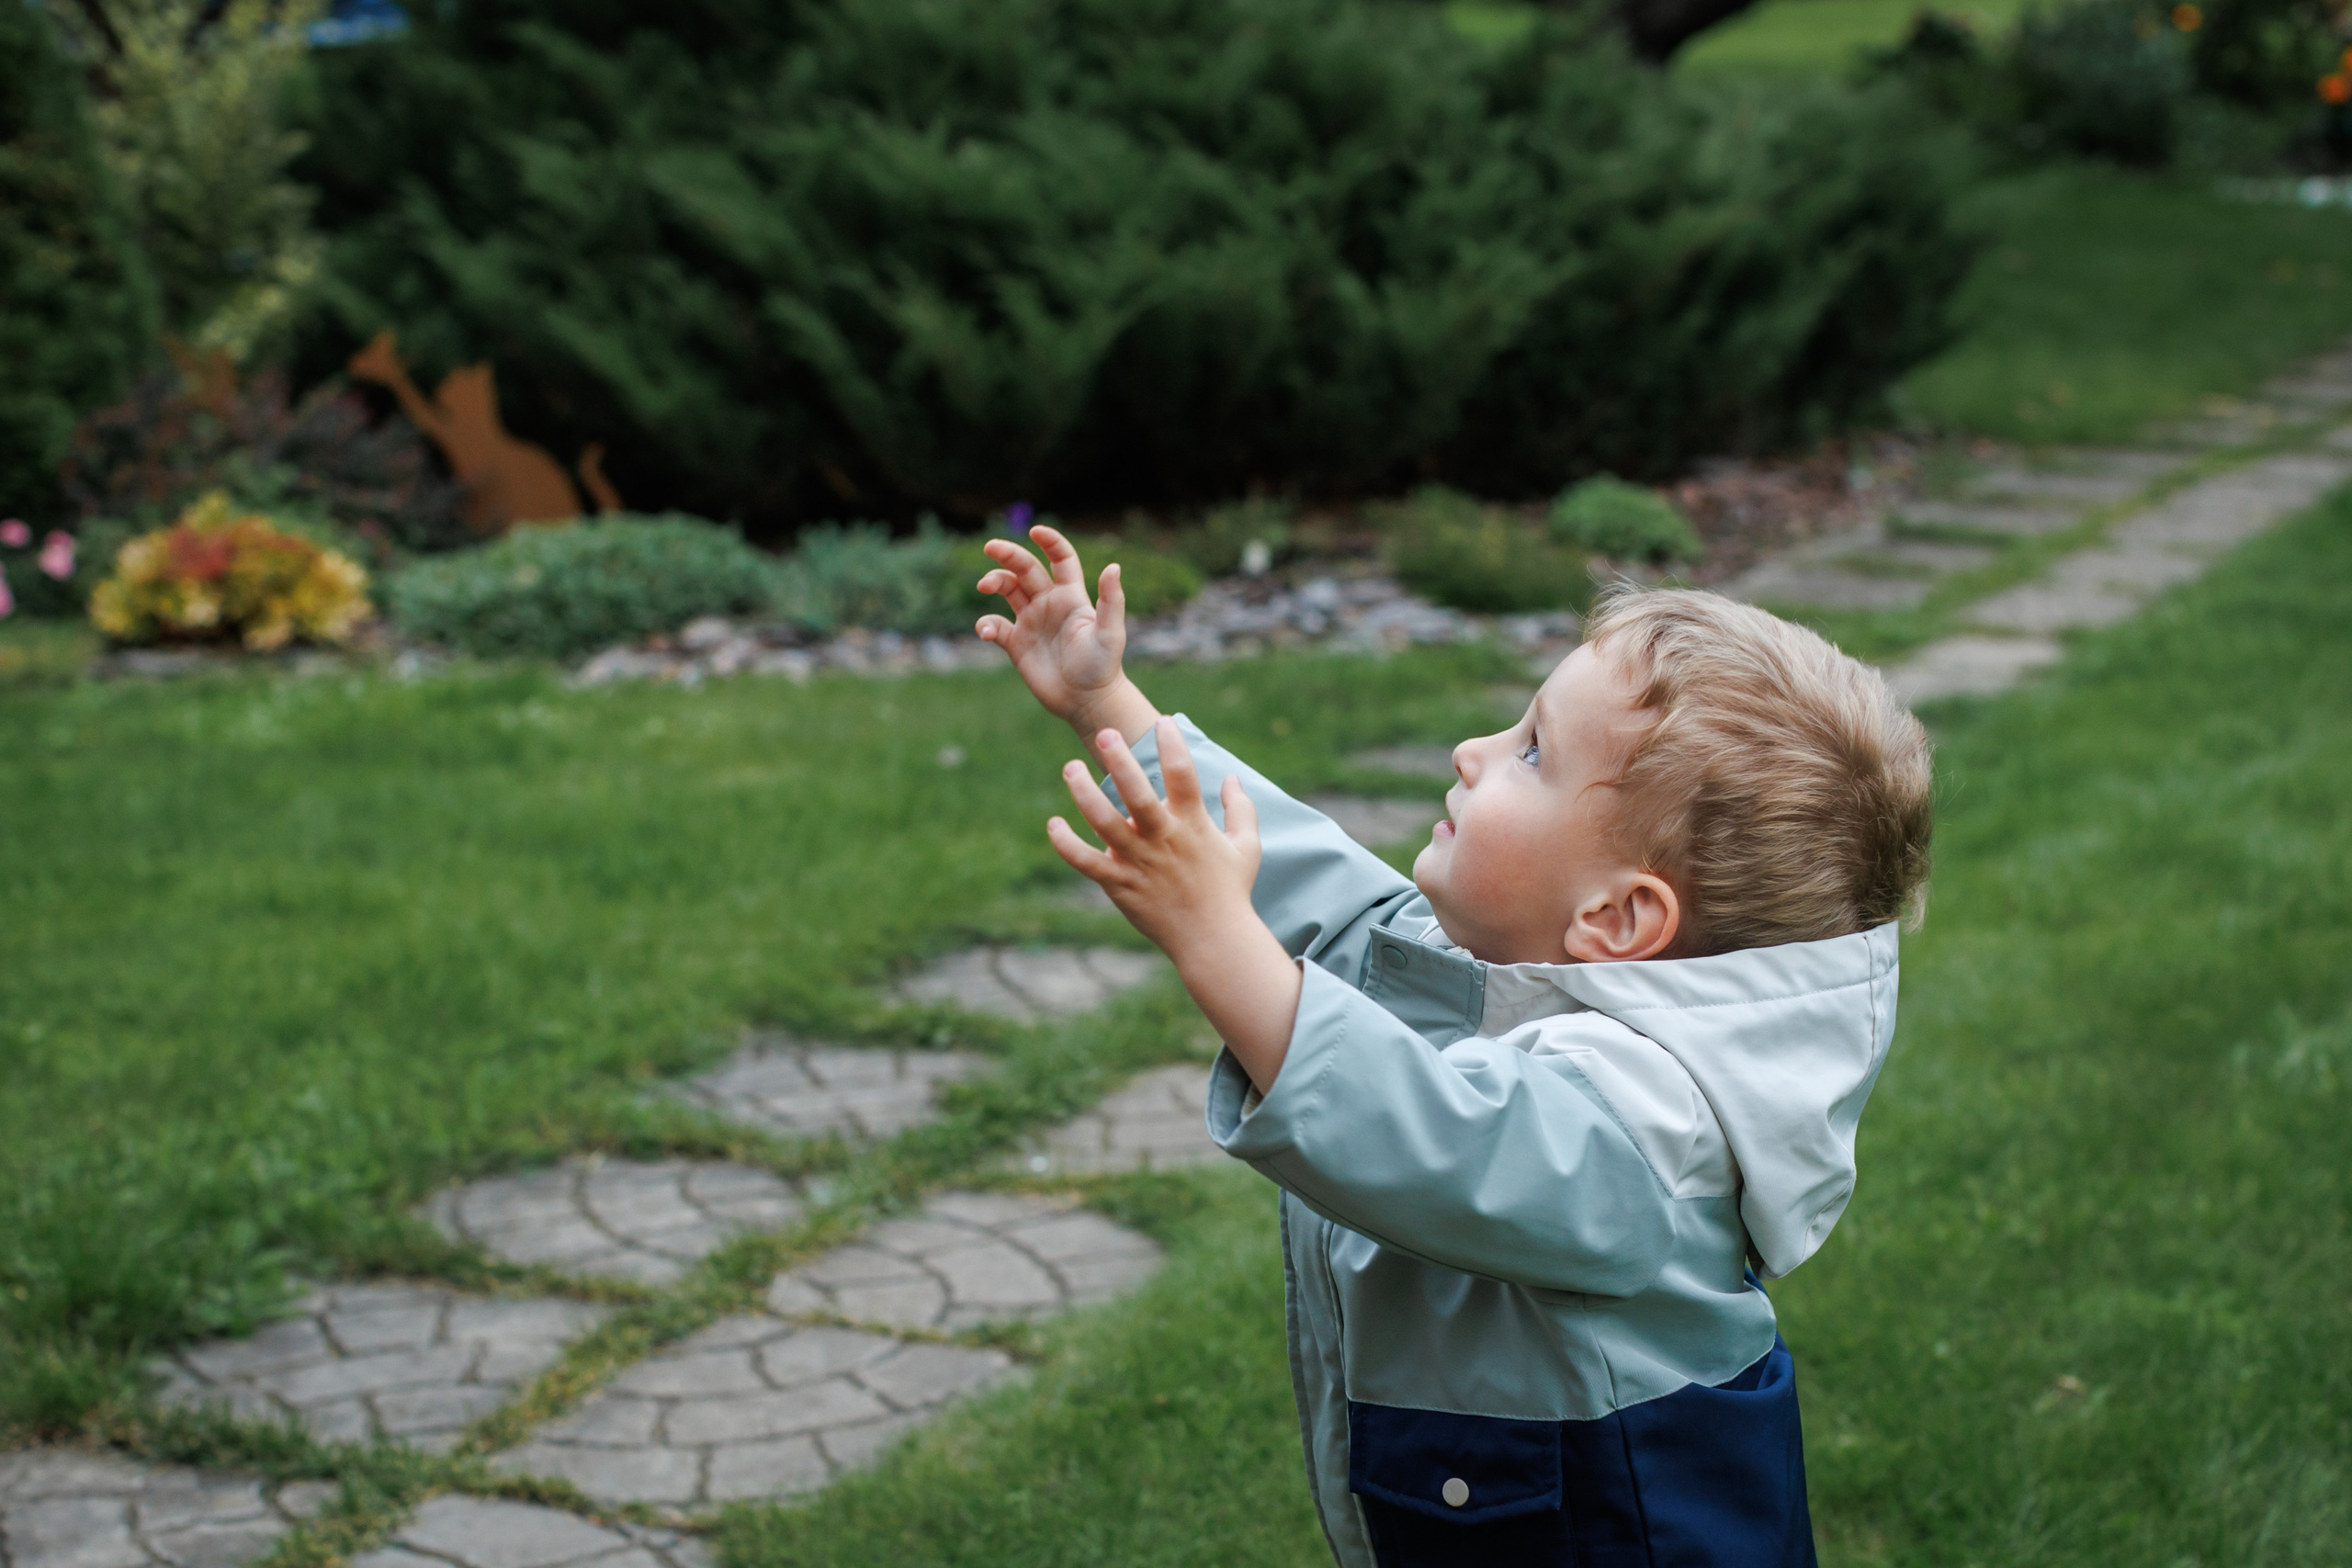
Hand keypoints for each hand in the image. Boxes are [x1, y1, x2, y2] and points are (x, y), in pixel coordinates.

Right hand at [976, 526, 1154, 741]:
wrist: (1087, 701)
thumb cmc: (1103, 666)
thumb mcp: (1110, 632)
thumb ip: (1111, 601)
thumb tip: (1113, 566)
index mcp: (1071, 596)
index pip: (1060, 559)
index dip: (1050, 541)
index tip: (1035, 531)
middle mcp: (1049, 604)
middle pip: (1026, 569)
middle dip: (1009, 555)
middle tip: (990, 546)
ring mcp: (1031, 622)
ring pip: (1007, 591)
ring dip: (994, 581)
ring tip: (984, 586)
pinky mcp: (1017, 644)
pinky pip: (996, 626)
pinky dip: (986, 625)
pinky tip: (987, 632)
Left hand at [1049, 719, 1302, 1092]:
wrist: (1213, 940)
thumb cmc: (1230, 891)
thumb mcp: (1246, 847)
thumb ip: (1240, 809)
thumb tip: (1232, 777)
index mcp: (1193, 824)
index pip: (1184, 775)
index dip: (1174, 745)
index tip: (1163, 722)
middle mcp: (1163, 839)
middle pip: (1137, 794)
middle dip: (1120, 761)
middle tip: (1104, 733)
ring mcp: (1138, 862)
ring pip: (1104, 822)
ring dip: (1084, 794)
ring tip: (1070, 767)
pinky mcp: (1119, 884)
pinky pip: (1087, 862)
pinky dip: (1067, 844)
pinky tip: (1053, 824)